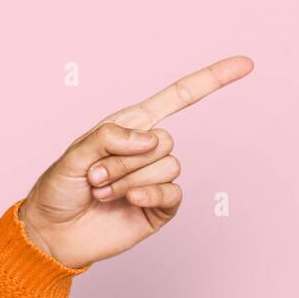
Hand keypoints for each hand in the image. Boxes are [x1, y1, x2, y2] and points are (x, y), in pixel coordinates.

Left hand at [18, 56, 253, 267]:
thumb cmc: (58, 190)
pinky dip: (150, 193)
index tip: (245, 64)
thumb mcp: (73, 155)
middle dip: (125, 159)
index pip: (176, 98)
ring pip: (168, 166)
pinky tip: (129, 200)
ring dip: (129, 179)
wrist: (53, 233)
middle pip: (165, 140)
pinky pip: (174, 193)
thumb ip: (108, 137)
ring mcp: (155, 179)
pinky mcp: (160, 207)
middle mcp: (146, 150)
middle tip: (95, 176)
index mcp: (128, 126)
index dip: (210, 80)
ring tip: (101, 191)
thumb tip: (150, 139)